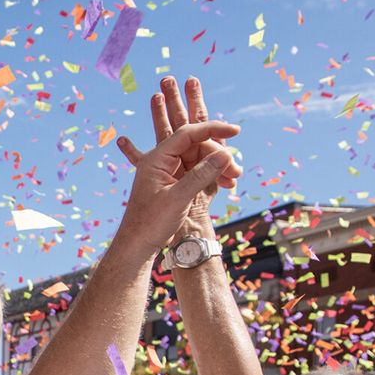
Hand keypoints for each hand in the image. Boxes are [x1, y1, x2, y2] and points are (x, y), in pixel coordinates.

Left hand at [115, 76, 238, 254]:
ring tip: (232, 181)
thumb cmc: (151, 223)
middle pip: (196, 145)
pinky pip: (197, 170)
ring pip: (199, 158)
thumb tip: (225, 154)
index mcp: (156, 159)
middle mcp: (161, 161)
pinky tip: (224, 184)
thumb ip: (201, 175)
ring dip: (217, 166)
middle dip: (218, 155)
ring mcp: (168, 171)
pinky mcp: (174, 182)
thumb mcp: (178, 198)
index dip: (213, 129)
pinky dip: (211, 175)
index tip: (236, 130)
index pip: (188, 133)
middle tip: (236, 172)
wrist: (137, 245)